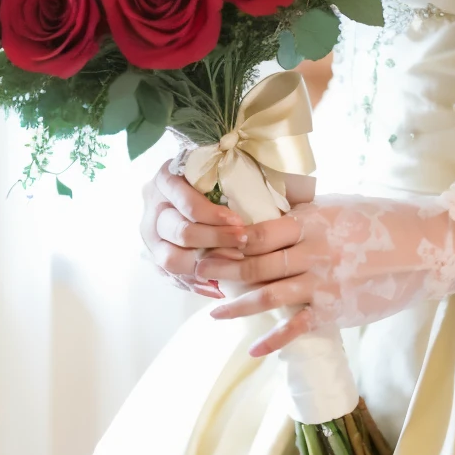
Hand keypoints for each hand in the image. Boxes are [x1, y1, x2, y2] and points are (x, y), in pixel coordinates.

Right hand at [139, 158, 320, 297]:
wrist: (196, 187)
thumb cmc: (225, 176)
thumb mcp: (235, 166)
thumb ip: (257, 171)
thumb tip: (303, 187)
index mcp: (168, 177)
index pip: (186, 200)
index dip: (212, 215)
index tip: (240, 223)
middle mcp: (153, 205)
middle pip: (177, 231)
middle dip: (213, 241)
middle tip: (243, 245)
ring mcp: (151, 233)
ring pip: (169, 258)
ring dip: (203, 266)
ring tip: (233, 268)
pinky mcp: (155, 255)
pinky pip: (169, 277)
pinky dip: (194, 284)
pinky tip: (219, 288)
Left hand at [209, 184, 454, 353]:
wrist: (427, 247)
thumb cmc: (383, 220)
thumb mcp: (340, 205)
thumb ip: (305, 208)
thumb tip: (273, 199)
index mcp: (310, 221)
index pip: (256, 231)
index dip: (228, 239)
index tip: (208, 242)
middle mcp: (312, 251)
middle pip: (254, 263)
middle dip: (222, 270)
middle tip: (198, 274)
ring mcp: (323, 283)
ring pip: (268, 295)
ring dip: (238, 305)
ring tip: (215, 311)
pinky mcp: (337, 309)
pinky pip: (297, 327)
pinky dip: (273, 340)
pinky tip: (255, 350)